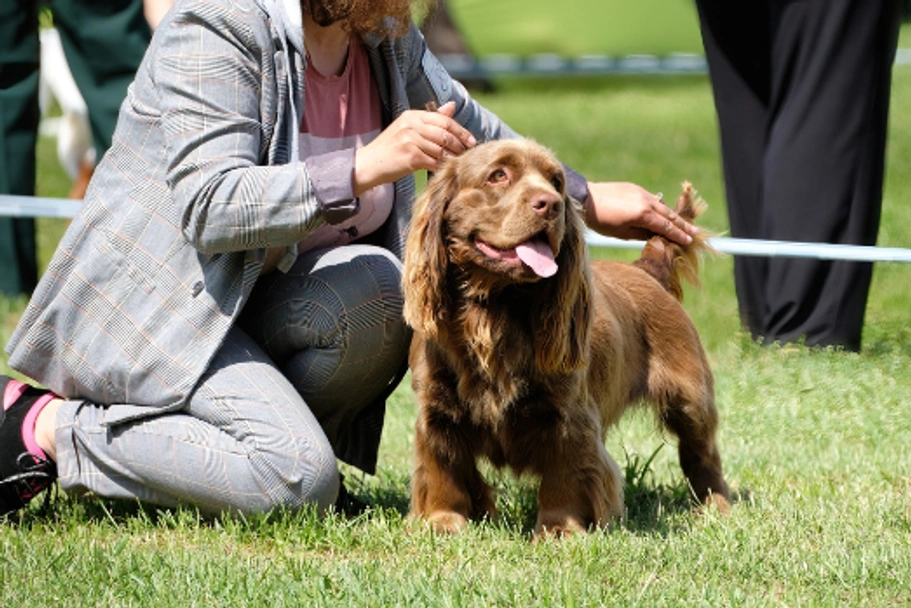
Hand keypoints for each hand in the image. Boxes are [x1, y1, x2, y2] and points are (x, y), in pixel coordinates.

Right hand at [353, 101, 475, 195]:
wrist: (369, 164)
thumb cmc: (390, 148)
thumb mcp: (408, 128)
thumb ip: (431, 119)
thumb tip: (452, 106)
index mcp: (412, 115)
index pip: (444, 120)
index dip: (461, 131)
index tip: (471, 140)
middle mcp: (412, 125)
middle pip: (445, 134)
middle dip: (460, 144)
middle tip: (469, 153)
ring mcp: (410, 140)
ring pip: (442, 149)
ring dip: (454, 157)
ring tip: (460, 162)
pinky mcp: (411, 157)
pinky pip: (434, 161)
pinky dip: (443, 166)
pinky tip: (448, 169)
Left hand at [583, 181, 697, 244]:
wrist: (585, 199)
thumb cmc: (600, 221)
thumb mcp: (622, 233)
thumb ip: (642, 233)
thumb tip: (656, 235)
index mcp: (643, 214)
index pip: (666, 227)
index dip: (678, 235)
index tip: (688, 241)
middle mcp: (646, 201)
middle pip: (669, 215)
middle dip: (682, 225)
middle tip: (695, 232)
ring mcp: (641, 192)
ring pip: (662, 206)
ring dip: (673, 215)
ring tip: (684, 223)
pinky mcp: (635, 188)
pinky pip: (652, 199)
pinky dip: (660, 207)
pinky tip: (664, 213)